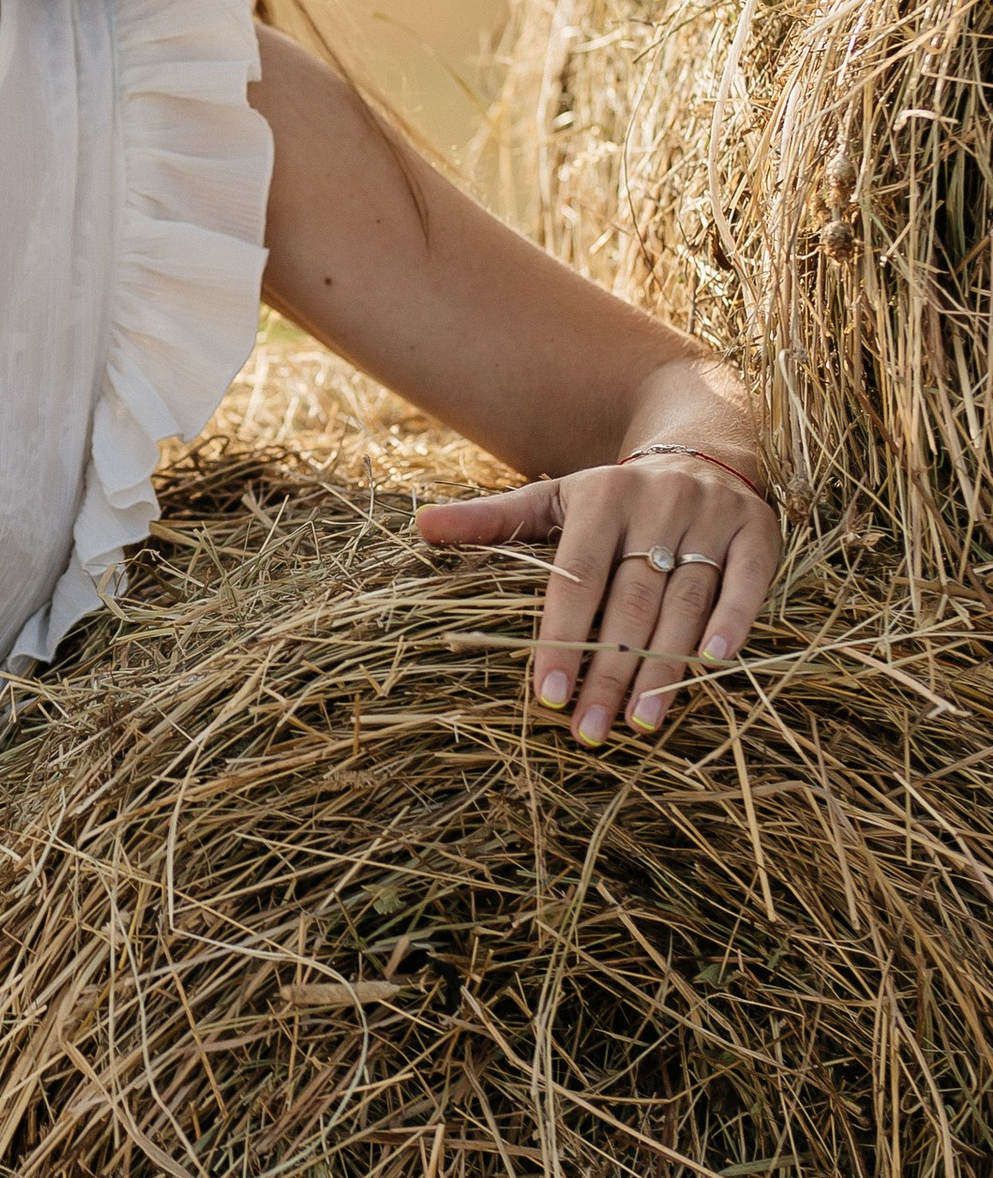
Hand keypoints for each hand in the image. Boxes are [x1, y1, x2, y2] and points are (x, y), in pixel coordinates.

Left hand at [415, 452, 779, 742]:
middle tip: (590, 731)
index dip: (561, 639)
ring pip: (685, 602)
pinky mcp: (757, 532)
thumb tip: (422, 528)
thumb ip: (494, 520)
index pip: (576, 580)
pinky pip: (747, 582)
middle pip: (630, 603)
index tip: (546, 698)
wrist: (703, 446)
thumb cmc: (616, 495)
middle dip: (608, 671)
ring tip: (639, 721)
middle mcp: (657, 505)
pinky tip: (712, 665)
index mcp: (601, 499)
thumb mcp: (555, 499)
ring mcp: (711, 517)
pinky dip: (732, 621)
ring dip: (664, 667)